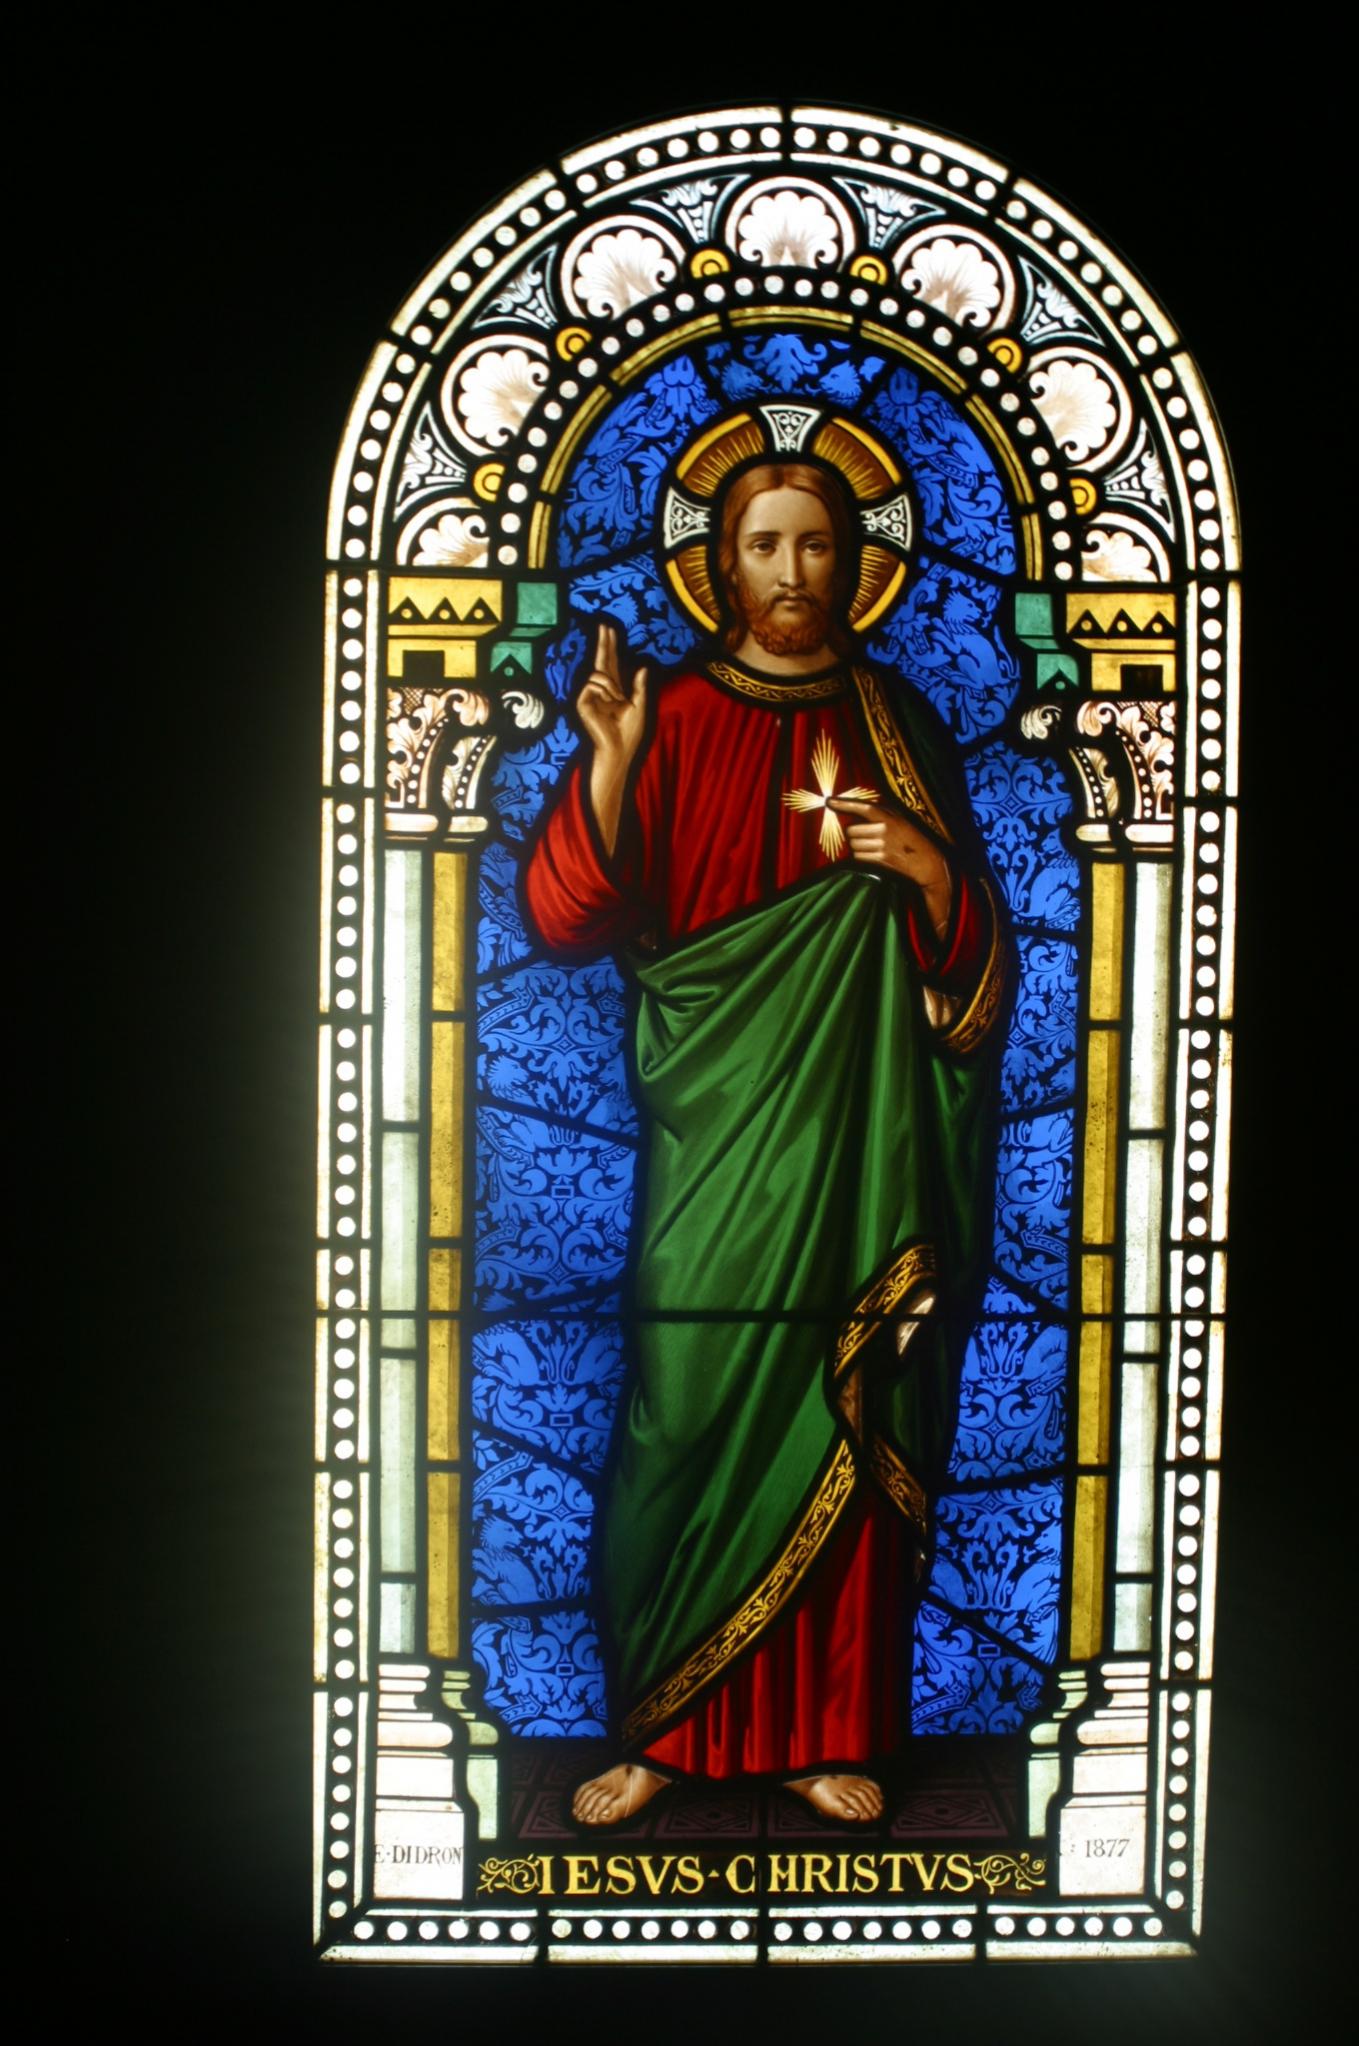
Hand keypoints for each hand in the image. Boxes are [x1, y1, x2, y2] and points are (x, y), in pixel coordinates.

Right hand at [578, 622, 647, 857]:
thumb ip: (640, 686)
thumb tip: (642, 666)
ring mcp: (590, 695)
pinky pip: (592, 684)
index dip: (611, 646)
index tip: (609, 629)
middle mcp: (601, 690)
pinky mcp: (582, 702)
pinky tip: (606, 705)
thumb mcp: (640, 706)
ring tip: (616, 703)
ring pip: (599, 674)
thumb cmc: (629, 732)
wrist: (619, 749)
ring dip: (612, 687)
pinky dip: (603, 692)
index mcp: (615, 690)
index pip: (612, 663)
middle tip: (602, 624)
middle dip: (603, 643)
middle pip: (601, 660)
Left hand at [829, 798, 952, 939]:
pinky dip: (861, 858)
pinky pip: (858, 857)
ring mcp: (881, 845)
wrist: (925, 861)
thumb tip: (857, 809)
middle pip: (851, 830)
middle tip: (865, 837)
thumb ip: (881, 813)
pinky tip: (874, 856)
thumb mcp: (900, 819)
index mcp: (889, 817)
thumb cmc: (911, 838)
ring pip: (853, 845)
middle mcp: (884, 830)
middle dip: (854, 834)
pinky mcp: (880, 860)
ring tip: (873, 847)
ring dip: (858, 847)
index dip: (843, 804)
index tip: (829, 801)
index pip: (862, 807)